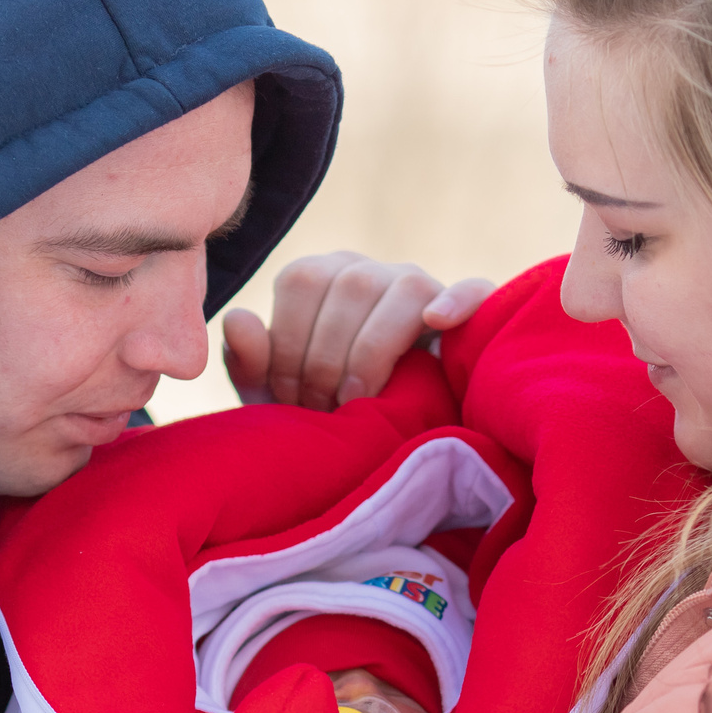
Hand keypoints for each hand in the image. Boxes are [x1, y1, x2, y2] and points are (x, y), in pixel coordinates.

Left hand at [223, 253, 494, 410]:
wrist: (386, 441)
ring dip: (374, 350)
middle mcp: (366, 271)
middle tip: (325, 410)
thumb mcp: (278, 399)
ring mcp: (420, 286)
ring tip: (360, 400)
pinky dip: (457, 300)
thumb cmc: (322, 414)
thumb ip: (250, 364)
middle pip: (350, 286)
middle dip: (329, 358)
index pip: (300, 280)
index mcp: (318, 277)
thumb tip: (238, 318)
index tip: (292, 400)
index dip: (290, 344)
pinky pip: (472, 289)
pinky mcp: (469, 312)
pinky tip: (436, 321)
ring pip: (403, 289)